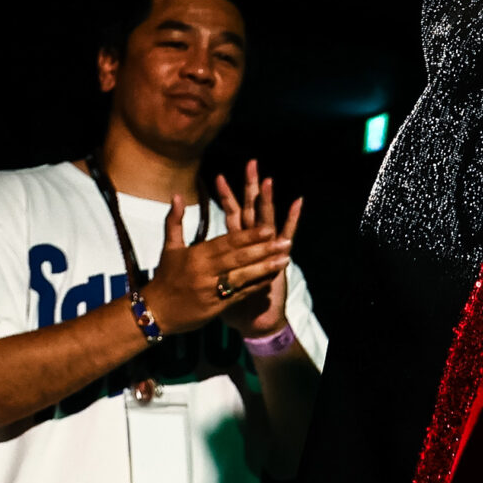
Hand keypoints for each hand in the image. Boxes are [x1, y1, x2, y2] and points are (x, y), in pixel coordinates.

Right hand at [143, 159, 295, 334]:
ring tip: (285, 259)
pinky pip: (240, 295)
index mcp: (196, 256)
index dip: (248, 236)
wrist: (155, 313)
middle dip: (263, 250)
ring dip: (265, 268)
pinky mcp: (217, 307)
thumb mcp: (169, 248)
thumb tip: (177, 194)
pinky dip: (257, 286)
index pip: (227, 243)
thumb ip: (175, 220)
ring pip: (243, 277)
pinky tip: (272, 278)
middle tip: (285, 241)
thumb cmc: (165, 277)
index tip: (268, 228)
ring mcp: (212, 290)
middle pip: (238, 258)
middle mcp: (205, 272)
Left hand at [214, 162, 302, 339]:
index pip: (231, 214)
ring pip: (267, 217)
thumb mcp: (209, 276)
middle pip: (250, 209)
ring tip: (268, 178)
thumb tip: (185, 255)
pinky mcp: (279, 257)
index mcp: (236, 245)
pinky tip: (296, 203)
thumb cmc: (230, 299)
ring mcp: (267, 248)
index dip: (225, 197)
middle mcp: (254, 243)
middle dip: (250, 187)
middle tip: (251, 163)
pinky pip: (286, 234)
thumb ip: (201, 262)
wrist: (253, 320)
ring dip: (268, 198)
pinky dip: (291, 219)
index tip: (218, 176)